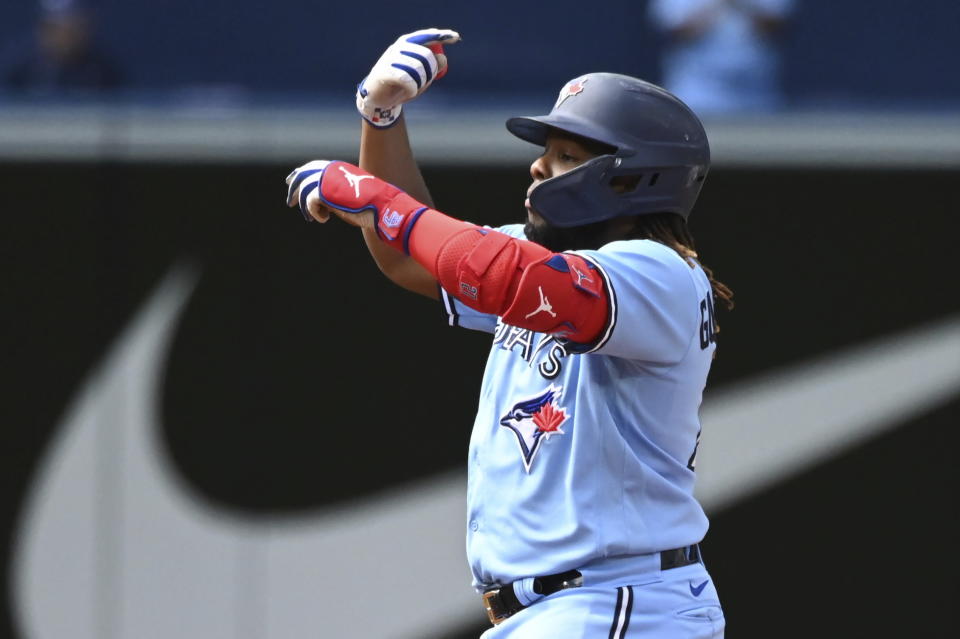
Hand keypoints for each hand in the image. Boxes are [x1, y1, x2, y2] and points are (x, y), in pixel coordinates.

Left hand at [284, 160, 428, 253]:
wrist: (382, 207)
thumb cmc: (372, 206)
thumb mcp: (350, 198)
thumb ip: (335, 197)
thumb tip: (322, 204)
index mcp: (339, 169)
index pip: (315, 167)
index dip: (302, 173)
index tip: (292, 180)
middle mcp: (332, 171)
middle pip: (305, 174)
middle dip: (294, 186)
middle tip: (290, 201)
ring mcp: (329, 179)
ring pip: (305, 188)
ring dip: (303, 205)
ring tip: (308, 218)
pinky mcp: (326, 191)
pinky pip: (312, 201)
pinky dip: (315, 213)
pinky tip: (324, 220)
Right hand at [356, 28, 459, 127]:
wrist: (379, 98)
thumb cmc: (402, 85)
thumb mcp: (422, 77)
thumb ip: (434, 68)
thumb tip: (444, 58)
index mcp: (408, 44)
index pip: (427, 36)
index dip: (443, 35)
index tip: (456, 38)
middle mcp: (399, 47)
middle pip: (427, 55)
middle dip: (431, 72)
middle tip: (424, 83)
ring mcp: (390, 58)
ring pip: (418, 68)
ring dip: (421, 83)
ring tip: (414, 88)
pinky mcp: (384, 71)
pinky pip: (407, 79)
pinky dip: (412, 89)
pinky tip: (409, 92)